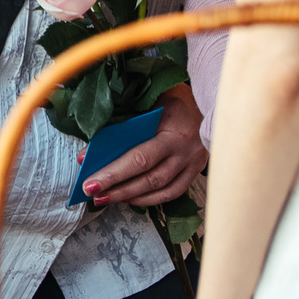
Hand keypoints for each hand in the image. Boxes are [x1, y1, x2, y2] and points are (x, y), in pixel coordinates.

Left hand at [81, 95, 207, 207]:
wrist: (210, 100)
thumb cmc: (171, 100)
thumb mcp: (149, 105)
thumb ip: (123, 127)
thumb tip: (91, 153)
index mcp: (173, 129)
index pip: (139, 156)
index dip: (113, 172)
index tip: (89, 180)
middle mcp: (185, 149)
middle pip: (149, 176)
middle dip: (117, 187)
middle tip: (92, 193)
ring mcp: (193, 163)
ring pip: (160, 188)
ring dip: (130, 196)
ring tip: (105, 198)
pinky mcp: (195, 171)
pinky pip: (172, 192)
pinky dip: (149, 198)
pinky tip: (130, 198)